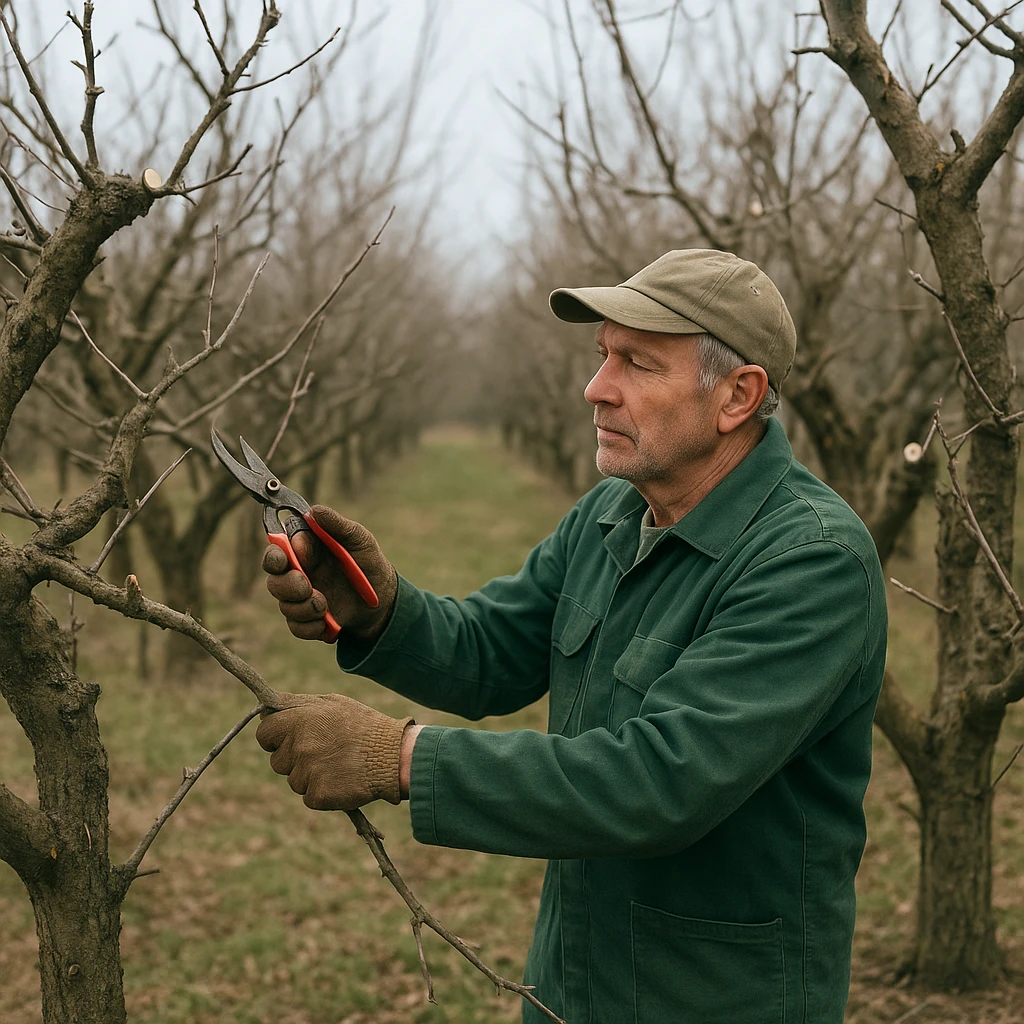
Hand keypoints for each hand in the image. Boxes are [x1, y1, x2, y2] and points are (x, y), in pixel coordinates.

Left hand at [256, 691, 413, 810]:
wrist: (393, 756)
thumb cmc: (363, 725)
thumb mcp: (333, 703)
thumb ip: (296, 704)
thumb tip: (266, 709)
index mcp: (299, 720)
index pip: (264, 733)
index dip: (275, 737)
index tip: (287, 739)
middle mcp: (299, 746)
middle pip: (277, 760)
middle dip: (294, 758)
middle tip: (323, 751)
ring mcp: (307, 773)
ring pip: (294, 780)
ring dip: (310, 776)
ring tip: (337, 764)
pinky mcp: (318, 795)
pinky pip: (309, 796)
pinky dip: (322, 792)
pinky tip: (342, 779)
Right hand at [263, 504, 397, 641]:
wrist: (384, 601)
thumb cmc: (369, 564)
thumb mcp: (360, 540)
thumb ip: (337, 525)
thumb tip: (314, 510)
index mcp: (306, 550)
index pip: (277, 548)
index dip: (277, 554)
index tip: (291, 556)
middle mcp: (299, 573)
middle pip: (273, 578)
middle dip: (286, 584)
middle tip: (306, 586)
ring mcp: (302, 598)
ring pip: (284, 604)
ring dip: (303, 607)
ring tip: (325, 605)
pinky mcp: (308, 620)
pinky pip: (296, 626)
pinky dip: (310, 626)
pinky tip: (327, 621)